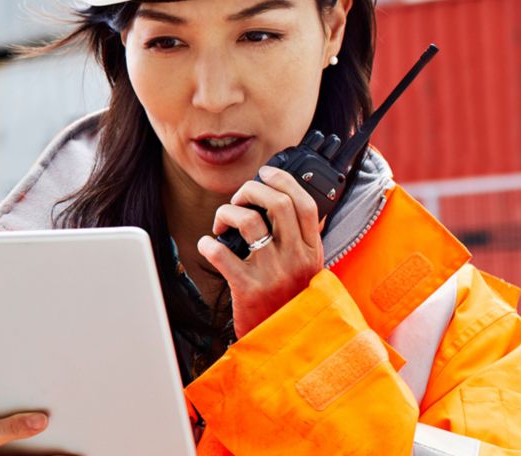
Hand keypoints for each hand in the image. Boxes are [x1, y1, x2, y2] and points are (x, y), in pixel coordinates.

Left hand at [197, 165, 324, 335]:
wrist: (286, 348)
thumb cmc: (291, 305)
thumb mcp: (309, 272)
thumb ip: (301, 242)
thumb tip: (288, 204)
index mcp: (312, 252)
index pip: (306, 204)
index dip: (284, 180)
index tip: (267, 172)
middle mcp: (296, 259)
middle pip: (276, 203)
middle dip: (250, 190)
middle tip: (237, 199)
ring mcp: (273, 273)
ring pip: (248, 221)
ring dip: (226, 214)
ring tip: (221, 226)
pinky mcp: (248, 288)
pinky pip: (221, 253)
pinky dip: (208, 244)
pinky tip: (208, 246)